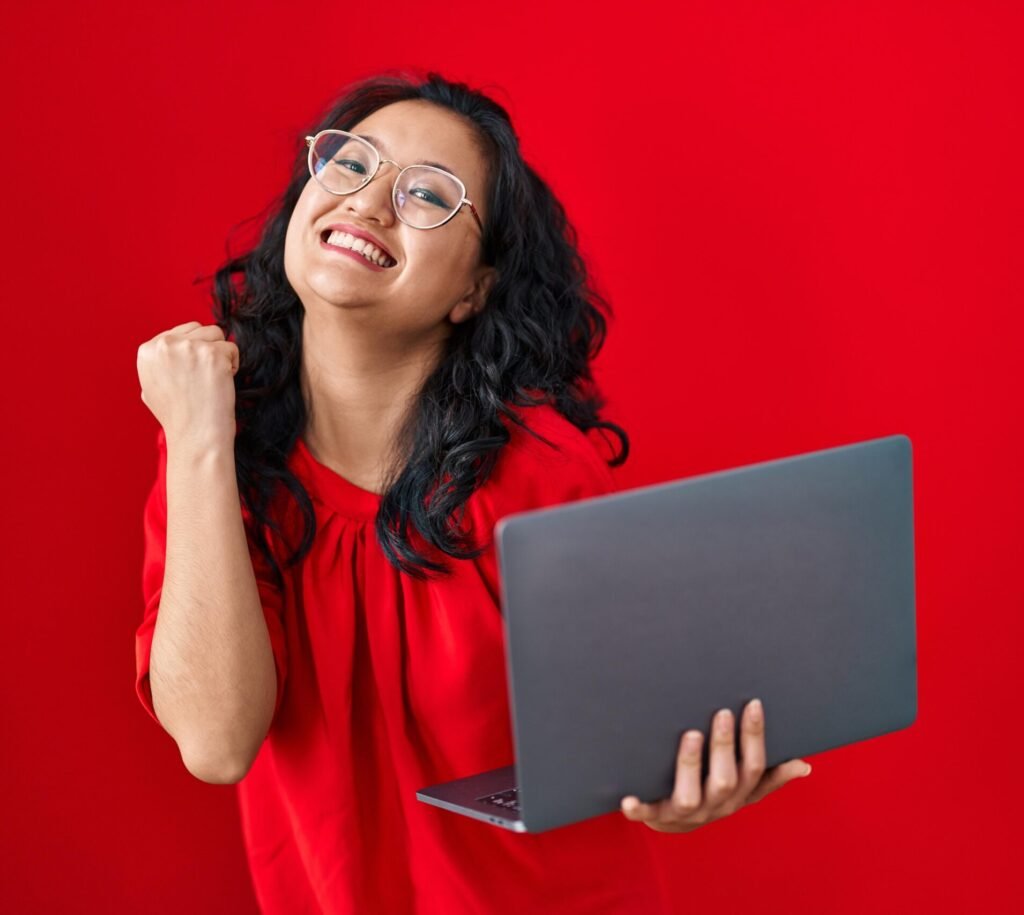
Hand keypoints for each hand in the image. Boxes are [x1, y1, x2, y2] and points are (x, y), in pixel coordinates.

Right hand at [137, 321, 239, 447]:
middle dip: (207, 349)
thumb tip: (169, 346)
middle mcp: (165, 344)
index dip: (193, 352)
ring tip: (213, 380)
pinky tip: (222, 383)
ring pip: (216, 334)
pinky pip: (232, 348)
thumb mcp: (152, 387)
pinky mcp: (212, 354)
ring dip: (220, 355)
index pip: (180, 332)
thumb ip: (159, 363)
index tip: (192, 375)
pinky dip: (233, 365)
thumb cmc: (178, 417)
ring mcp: (189, 347)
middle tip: (204, 378)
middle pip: (199, 329)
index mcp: (147, 351)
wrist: (196, 436)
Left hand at [620, 698, 811, 832]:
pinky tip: (628, 797)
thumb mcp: (745, 789)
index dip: (755, 737)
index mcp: (738, 795)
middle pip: (725, 780)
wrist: (674, 823)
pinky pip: (647, 814)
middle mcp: (715, 806)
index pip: (754, 767)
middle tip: (721, 712)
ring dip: (691, 764)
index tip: (752, 703)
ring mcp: (686, 814)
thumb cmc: (713, 794)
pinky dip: (638, 808)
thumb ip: (771, 777)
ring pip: (691, 795)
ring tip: (690, 734)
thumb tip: (806, 765)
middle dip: (725, 747)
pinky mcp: (657, 817)